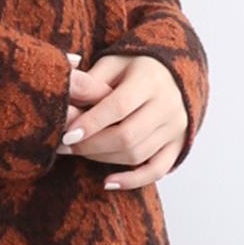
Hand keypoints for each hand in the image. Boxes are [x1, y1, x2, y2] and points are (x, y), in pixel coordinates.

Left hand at [59, 52, 187, 188]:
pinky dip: (133, 180)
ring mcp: (176, 127)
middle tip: (65, 146)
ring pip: (137, 154)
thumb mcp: (113, 62)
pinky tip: (108, 182)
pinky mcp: (178, 144)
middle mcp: (168, 105)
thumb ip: (91, 81)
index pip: (120, 106)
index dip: (92, 122)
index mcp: (151, 79)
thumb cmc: (134, 67)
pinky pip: (157, 170)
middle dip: (91, 145)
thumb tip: (67, 104)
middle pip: (127, 135)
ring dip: (103, 158)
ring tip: (78, 153)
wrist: (172, 74)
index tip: (67, 134)